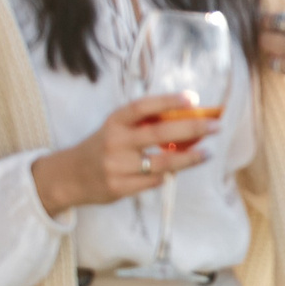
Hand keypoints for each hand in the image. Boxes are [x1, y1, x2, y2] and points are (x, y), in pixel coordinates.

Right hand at [30, 92, 218, 216]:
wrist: (68, 176)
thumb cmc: (103, 147)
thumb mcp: (116, 128)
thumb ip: (144, 124)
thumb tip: (189, 116)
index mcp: (114, 122)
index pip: (143, 107)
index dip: (168, 101)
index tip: (193, 98)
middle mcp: (114, 142)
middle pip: (159, 134)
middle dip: (192, 129)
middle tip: (216, 126)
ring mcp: (116, 166)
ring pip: (162, 162)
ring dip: (189, 158)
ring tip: (207, 153)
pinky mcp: (119, 187)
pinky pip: (153, 181)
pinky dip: (168, 175)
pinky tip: (177, 170)